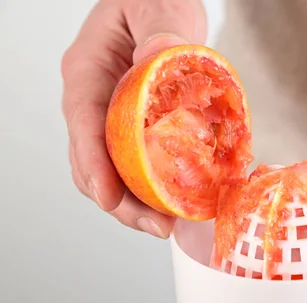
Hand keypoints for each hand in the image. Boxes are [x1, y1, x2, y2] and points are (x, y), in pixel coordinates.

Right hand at [61, 0, 206, 237]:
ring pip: (110, 169)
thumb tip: (157, 60)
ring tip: (166, 225)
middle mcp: (93, 98)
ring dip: (134, 203)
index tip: (110, 198)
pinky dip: (148, 188)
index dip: (94, 164)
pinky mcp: (132, 127)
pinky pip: (132, 163)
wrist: (164, 3)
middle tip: (156, 226)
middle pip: (92, 159)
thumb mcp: (159, 6)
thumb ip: (161, 30)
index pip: (84, 122)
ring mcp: (110, 115)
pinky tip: (172, 204)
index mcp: (89, 69)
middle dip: (119, 200)